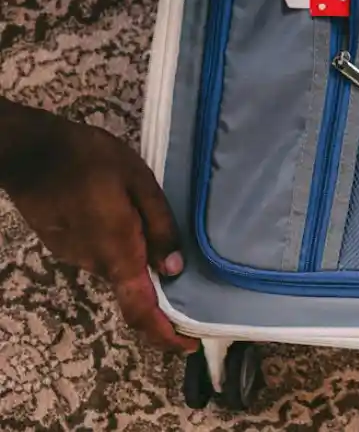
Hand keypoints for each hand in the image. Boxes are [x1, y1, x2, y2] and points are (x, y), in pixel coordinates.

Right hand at [0, 101, 195, 352]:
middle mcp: (95, 263)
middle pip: (132, 291)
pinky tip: (130, 223)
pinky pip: (100, 255)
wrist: (30, 152)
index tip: (188, 346)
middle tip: (189, 281)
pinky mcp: (62, 245)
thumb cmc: (89, 159)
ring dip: (138, 264)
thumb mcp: (139, 182)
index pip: (141, 310)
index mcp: (118, 252)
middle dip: (160, 294)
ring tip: (161, 240)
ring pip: (117, 269)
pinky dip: (119, 250)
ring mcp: (75, 256)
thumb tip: (174, 269)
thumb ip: (159, 226)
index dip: (165, 334)